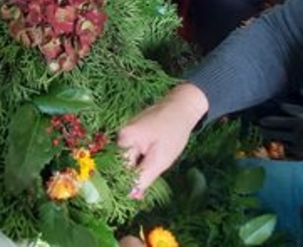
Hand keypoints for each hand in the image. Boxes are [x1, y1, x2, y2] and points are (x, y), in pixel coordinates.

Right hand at [117, 83, 207, 198]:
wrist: (182, 107)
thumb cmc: (173, 132)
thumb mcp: (160, 159)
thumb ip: (143, 178)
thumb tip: (130, 195)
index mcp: (124, 139)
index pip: (120, 169)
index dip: (130, 182)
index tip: (140, 191)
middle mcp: (120, 135)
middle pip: (124, 164)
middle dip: (138, 172)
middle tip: (155, 168)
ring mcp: (126, 133)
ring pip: (130, 159)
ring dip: (141, 165)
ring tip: (158, 158)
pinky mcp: (134, 133)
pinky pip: (134, 152)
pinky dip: (144, 157)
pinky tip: (156, 153)